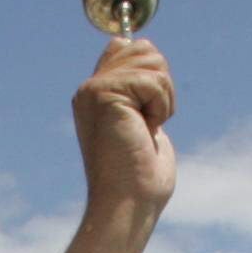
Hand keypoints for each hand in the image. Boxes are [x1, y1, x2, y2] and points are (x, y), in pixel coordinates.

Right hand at [43, 37, 176, 252]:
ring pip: (152, 61)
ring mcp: (94, 91)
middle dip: (162, 86)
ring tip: (146, 129)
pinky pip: (154, 81)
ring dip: (162, 98)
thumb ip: (142, 91)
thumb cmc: (142, 178)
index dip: (152, 72)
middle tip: (148, 125)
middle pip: (144, 48)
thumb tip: (146, 52)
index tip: (149, 113)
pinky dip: (160, 108)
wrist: (129, 206)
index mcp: (95, 97)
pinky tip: (145, 131)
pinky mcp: (104, 95)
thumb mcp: (145, 124)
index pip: (128, 46)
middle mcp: (89, 90)